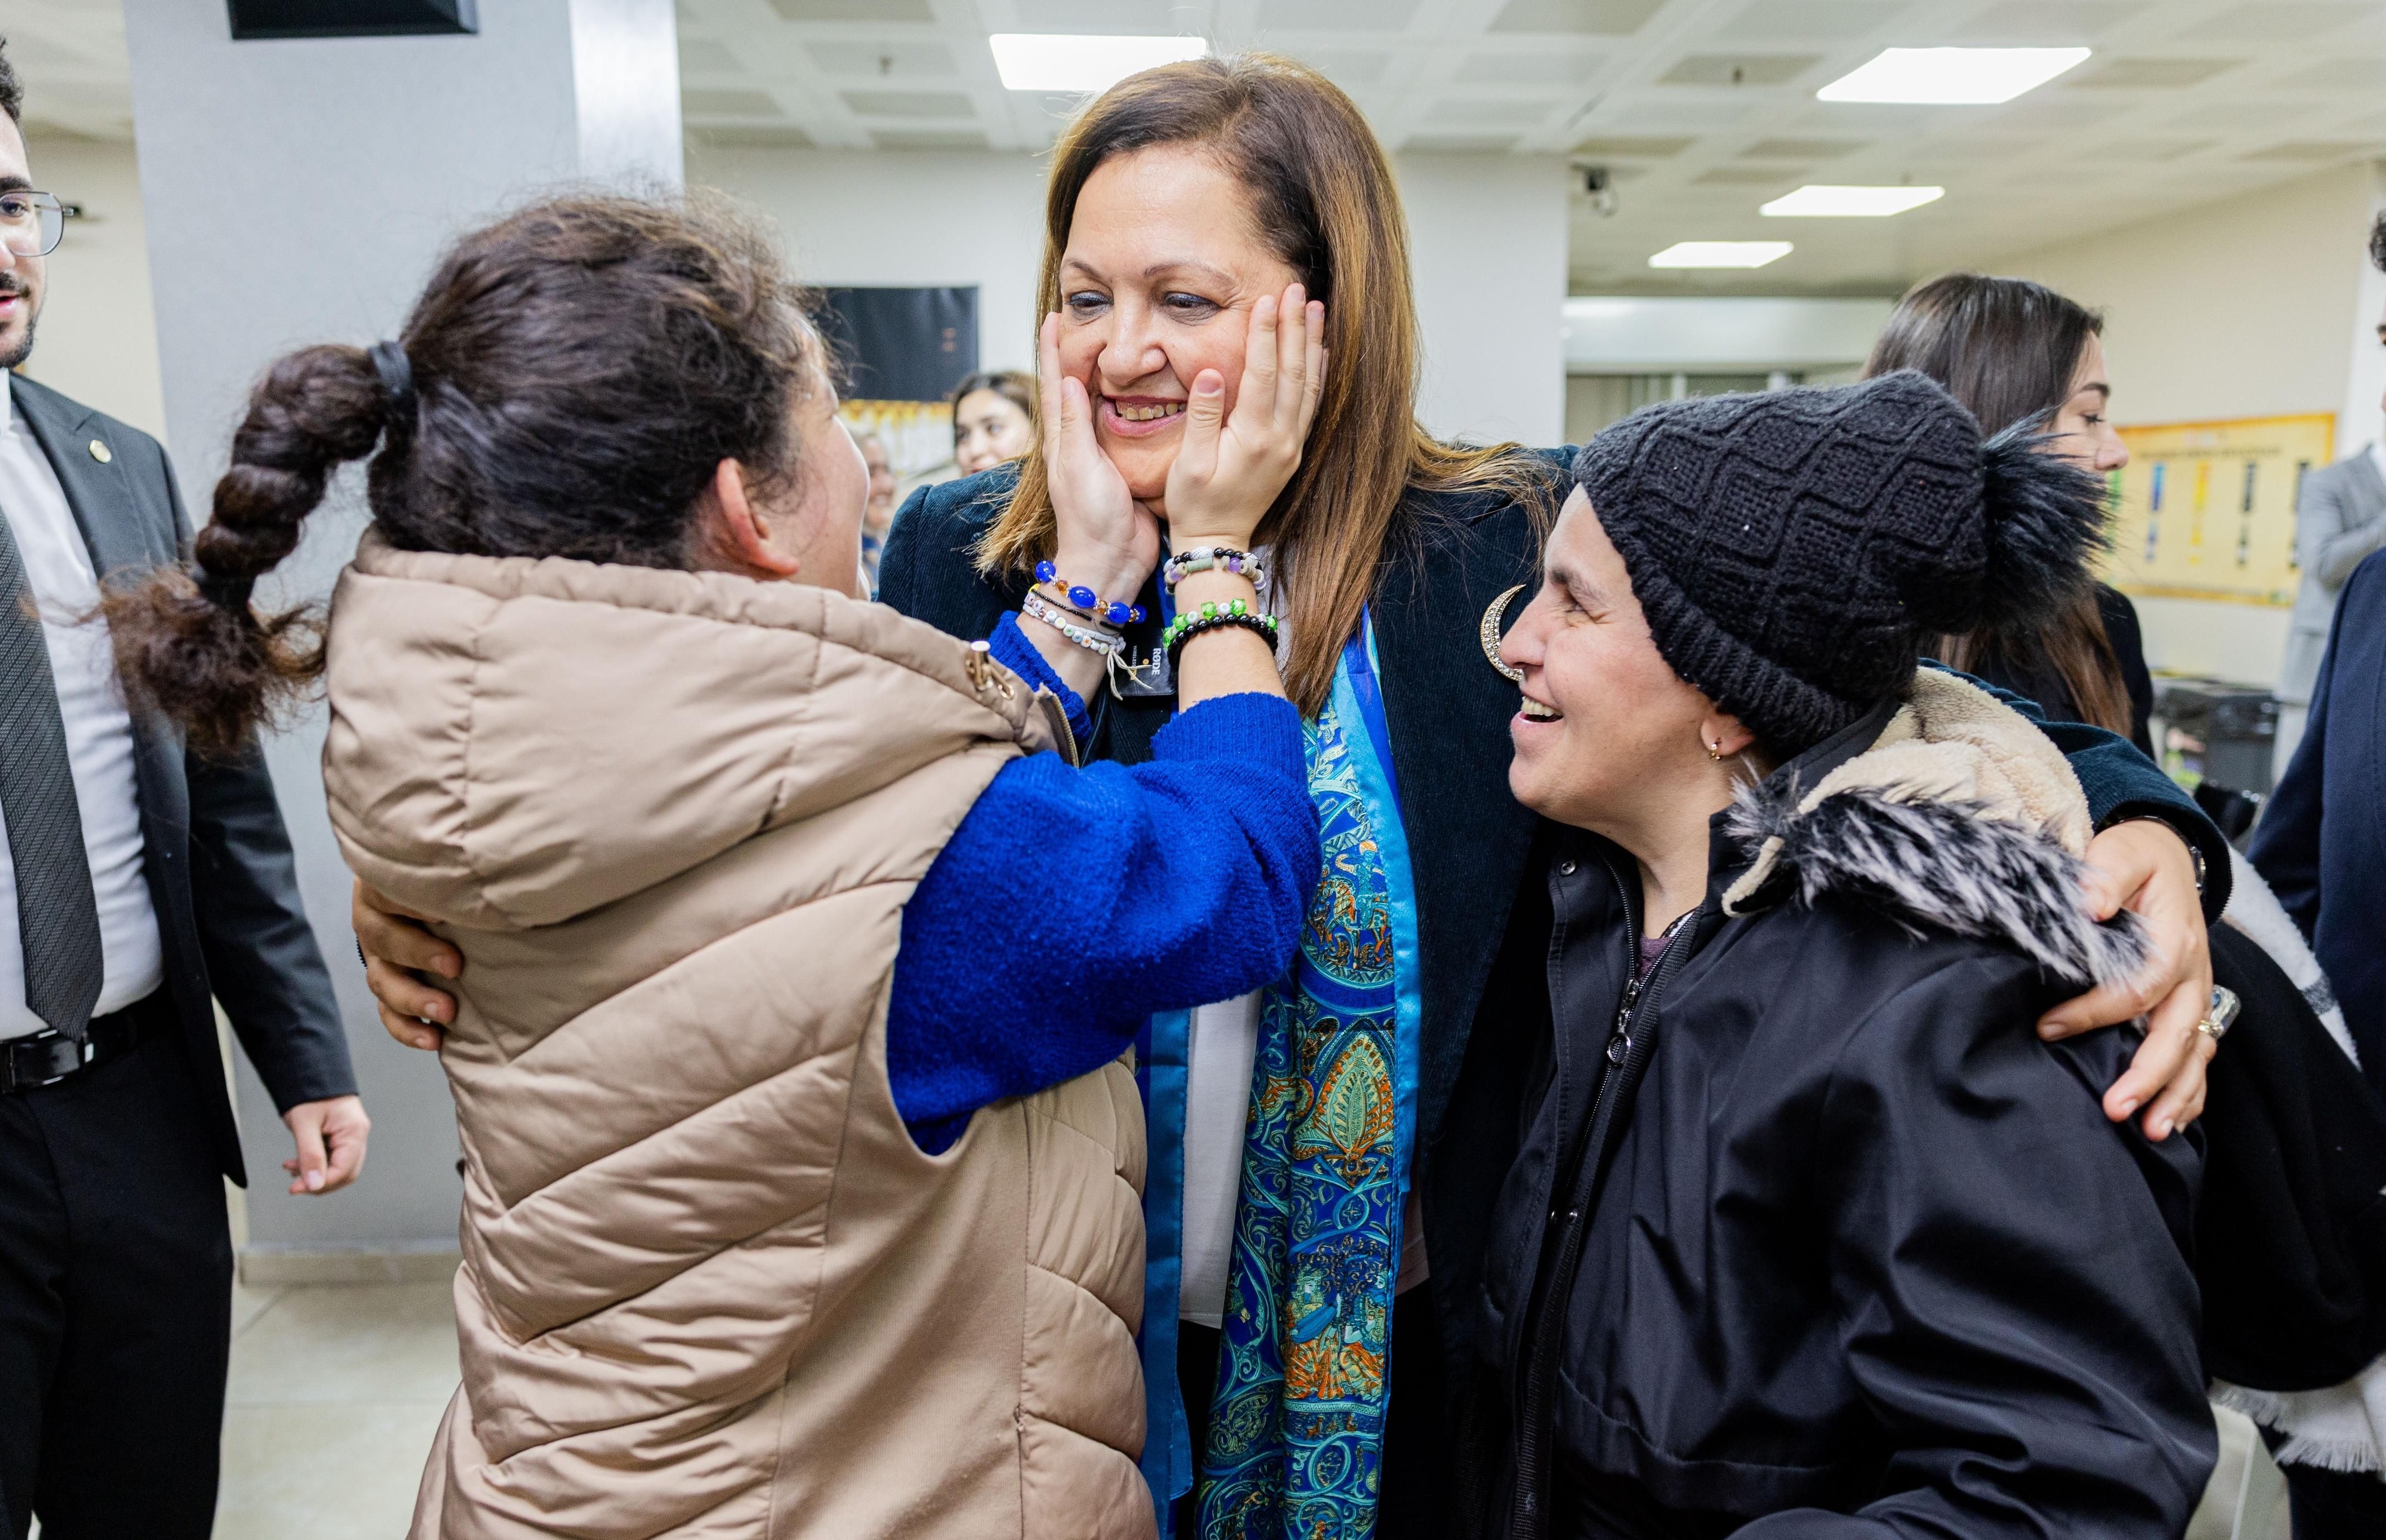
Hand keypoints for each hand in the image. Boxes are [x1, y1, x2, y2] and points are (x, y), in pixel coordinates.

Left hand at [282, 1094, 369, 1194]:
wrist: (309, 1068)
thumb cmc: (310, 1088)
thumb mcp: (305, 1124)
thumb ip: (310, 1155)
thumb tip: (314, 1184)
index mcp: (354, 1131)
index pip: (343, 1170)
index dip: (321, 1184)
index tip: (297, 1189)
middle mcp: (356, 1134)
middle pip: (345, 1172)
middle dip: (320, 1182)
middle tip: (296, 1185)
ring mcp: (349, 1135)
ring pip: (338, 1167)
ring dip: (315, 1173)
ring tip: (291, 1169)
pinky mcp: (339, 1134)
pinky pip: (331, 1157)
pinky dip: (314, 1164)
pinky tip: (296, 1162)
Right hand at [354, 878, 460, 1051]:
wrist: (427, 896)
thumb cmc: (445, 878)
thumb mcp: (446, 868)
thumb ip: (459, 873)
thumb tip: (497, 873)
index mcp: (382, 886)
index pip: (385, 890)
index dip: (409, 902)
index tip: (440, 914)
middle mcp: (373, 922)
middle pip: (383, 940)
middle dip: (419, 955)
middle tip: (455, 967)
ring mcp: (377, 958)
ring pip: (383, 981)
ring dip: (414, 1000)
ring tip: (447, 1013)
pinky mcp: (388, 986)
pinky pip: (388, 1014)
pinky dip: (408, 1030)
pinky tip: (434, 1040)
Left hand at [1039, 310, 1157, 603]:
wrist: (1111, 562)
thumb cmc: (1090, 517)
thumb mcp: (1080, 464)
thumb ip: (1076, 422)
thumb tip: (1065, 377)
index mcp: (1063, 438)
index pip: (1054, 381)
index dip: (1052, 348)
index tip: (1053, 315)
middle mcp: (1080, 441)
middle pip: (1076, 386)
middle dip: (1079, 352)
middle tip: (1088, 319)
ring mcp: (1104, 454)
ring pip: (1105, 403)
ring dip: (1109, 374)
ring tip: (1120, 344)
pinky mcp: (1128, 466)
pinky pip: (1131, 426)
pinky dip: (1137, 404)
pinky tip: (1151, 391)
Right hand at [1164, 284, 1326, 550]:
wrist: (1216, 542)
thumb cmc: (1194, 504)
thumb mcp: (1189, 463)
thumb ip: (1202, 417)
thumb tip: (1210, 374)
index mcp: (1254, 438)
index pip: (1264, 374)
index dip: (1265, 335)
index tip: (1266, 300)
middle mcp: (1281, 439)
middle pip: (1293, 372)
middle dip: (1294, 327)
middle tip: (1296, 289)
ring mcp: (1291, 445)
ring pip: (1309, 385)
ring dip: (1312, 344)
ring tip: (1315, 308)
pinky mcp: (1293, 451)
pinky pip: (1312, 405)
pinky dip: (1318, 374)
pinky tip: (1320, 351)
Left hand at [2039, 820, 2214, 1140]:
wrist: (2164, 855)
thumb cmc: (2134, 859)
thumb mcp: (2121, 853)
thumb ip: (2107, 875)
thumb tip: (2090, 902)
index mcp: (2174, 939)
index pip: (2140, 986)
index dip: (2095, 1012)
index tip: (2047, 1029)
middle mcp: (2194, 973)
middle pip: (2178, 1034)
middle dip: (2149, 1076)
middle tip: (2115, 1110)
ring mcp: (2197, 994)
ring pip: (2197, 1055)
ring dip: (2176, 1095)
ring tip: (2151, 1133)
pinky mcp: (2192, 1007)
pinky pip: (2200, 1057)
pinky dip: (2189, 1092)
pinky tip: (2172, 1123)